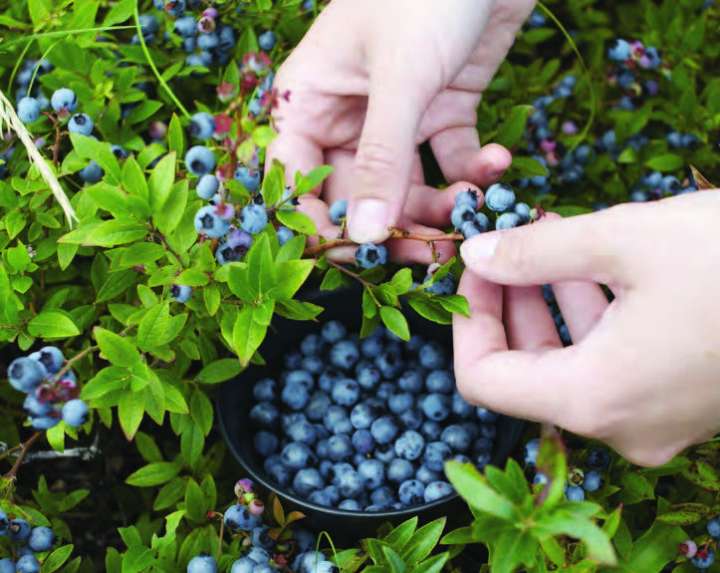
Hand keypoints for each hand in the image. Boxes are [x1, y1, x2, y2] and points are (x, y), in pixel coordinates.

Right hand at [268, 0, 534, 260]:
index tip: (356, 257)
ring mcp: (396, 116)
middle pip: (359, 195)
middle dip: (395, 226)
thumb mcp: (400, 76)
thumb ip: (382, 158)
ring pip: (408, 188)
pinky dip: (474, 171)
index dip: (318, 224)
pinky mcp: (442, 110)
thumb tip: (365, 235)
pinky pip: (450, 160)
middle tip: (430, 253)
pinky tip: (497, 163)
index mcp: (310, 101)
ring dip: (441, 206)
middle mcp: (347, 116)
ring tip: (475, 208)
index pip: (296, 180)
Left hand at [453, 191, 719, 465]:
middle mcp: (620, 426)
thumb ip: (534, 250)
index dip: (467, 321)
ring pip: (570, 365)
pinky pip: (613, 366)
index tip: (476, 268)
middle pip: (526, 373)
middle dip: (510, 304)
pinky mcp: (683, 403)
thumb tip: (474, 255)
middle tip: (511, 245)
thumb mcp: (624, 239)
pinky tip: (599, 265)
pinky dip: (594, 318)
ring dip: (552, 303)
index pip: (482, 380)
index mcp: (594, 398)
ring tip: (555, 241)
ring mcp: (656, 421)